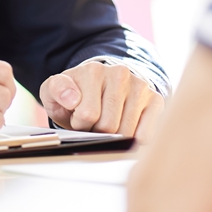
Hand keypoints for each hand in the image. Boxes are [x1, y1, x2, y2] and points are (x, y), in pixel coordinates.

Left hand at [40, 62, 163, 140]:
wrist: (100, 86)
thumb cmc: (76, 95)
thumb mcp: (55, 91)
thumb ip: (56, 91)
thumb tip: (72, 99)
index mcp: (93, 70)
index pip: (87, 115)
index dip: (79, 125)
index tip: (77, 118)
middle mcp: (120, 73)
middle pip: (109, 126)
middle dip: (97, 132)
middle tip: (93, 124)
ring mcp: (140, 86)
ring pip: (128, 133)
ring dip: (115, 138)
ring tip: (108, 125)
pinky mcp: (156, 100)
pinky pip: (147, 134)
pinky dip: (135, 141)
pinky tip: (126, 132)